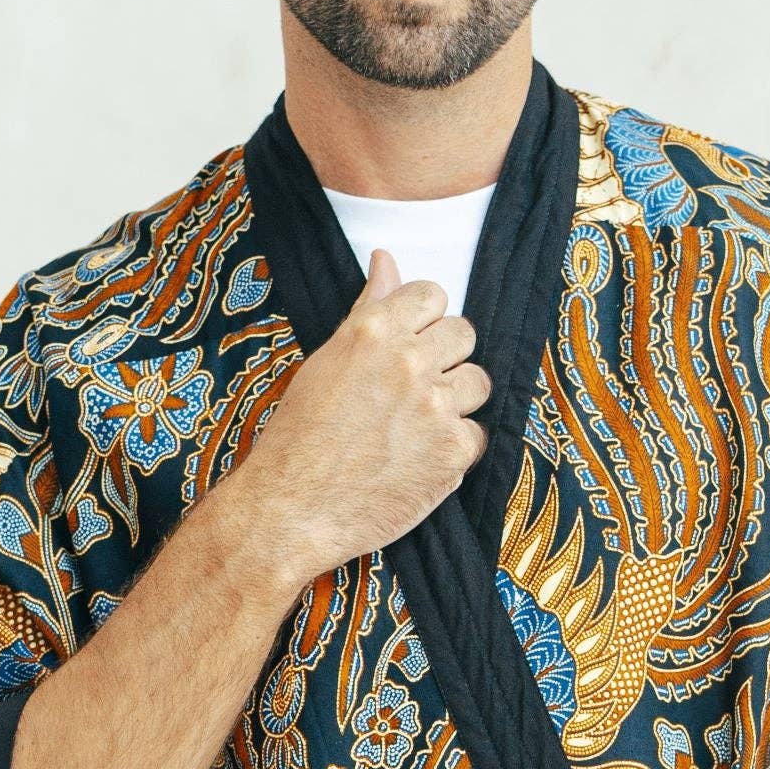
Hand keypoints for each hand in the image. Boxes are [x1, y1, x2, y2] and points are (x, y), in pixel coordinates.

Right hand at [246, 246, 491, 578]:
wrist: (291, 510)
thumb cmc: (299, 436)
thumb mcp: (326, 361)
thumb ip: (368, 309)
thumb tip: (386, 259)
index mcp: (373, 331)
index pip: (432, 294)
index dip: (423, 321)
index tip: (409, 344)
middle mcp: (410, 362)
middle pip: (463, 333)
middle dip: (444, 357)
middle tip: (412, 390)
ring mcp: (436, 407)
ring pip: (477, 382)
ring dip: (455, 401)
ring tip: (417, 425)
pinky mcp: (454, 451)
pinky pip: (476, 434)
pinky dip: (454, 448)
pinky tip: (419, 458)